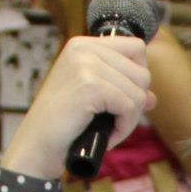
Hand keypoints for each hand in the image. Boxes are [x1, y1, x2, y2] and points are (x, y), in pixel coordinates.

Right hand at [2, 34, 153, 180]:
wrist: (37, 146)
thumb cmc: (63, 126)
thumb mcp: (94, 101)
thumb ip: (122, 91)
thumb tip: (152, 98)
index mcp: (83, 45)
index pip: (136, 48)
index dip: (137, 78)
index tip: (122, 101)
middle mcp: (84, 48)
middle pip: (142, 72)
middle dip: (135, 103)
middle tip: (113, 122)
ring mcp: (87, 64)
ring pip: (139, 91)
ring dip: (129, 119)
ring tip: (108, 130)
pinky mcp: (91, 86)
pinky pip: (130, 107)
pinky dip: (124, 128)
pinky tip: (106, 136)